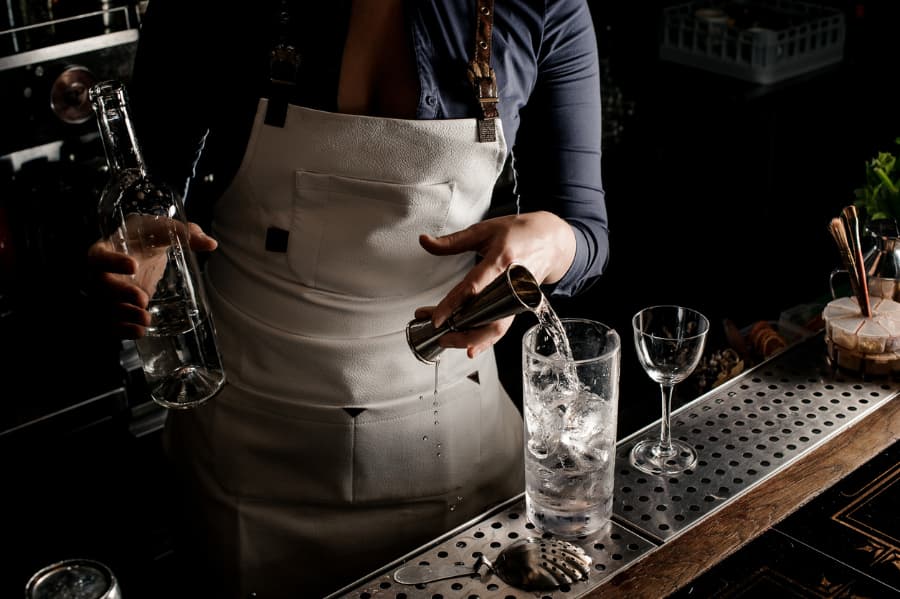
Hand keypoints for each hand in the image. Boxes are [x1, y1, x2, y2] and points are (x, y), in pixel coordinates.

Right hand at [85, 221, 216, 338]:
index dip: (113, 262)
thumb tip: (211, 244)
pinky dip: (124, 330)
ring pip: (106, 308)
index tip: (134, 265)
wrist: (139, 248)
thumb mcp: (164, 229)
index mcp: (106, 249)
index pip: (100, 256)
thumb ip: (185, 233)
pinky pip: (113, 323)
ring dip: (124, 316)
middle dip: (121, 294)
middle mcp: (101, 273)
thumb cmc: (148, 236)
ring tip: (146, 319)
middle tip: (142, 299)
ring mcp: (107, 293)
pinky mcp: (117, 308)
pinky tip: (140, 332)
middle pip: (101, 286)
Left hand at [418, 211, 575, 357]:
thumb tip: (424, 241)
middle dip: (462, 331)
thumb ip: (453, 241)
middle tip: (440, 335)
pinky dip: (485, 339)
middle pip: (487, 316)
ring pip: (497, 327)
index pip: (474, 288)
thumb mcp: (484, 230)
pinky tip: (470, 346)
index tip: (437, 318)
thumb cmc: (519, 232)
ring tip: (449, 341)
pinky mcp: (519, 305)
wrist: (553, 240)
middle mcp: (511, 282)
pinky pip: (502, 326)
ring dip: (473, 340)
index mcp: (501, 260)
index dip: (453, 305)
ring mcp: (517, 297)